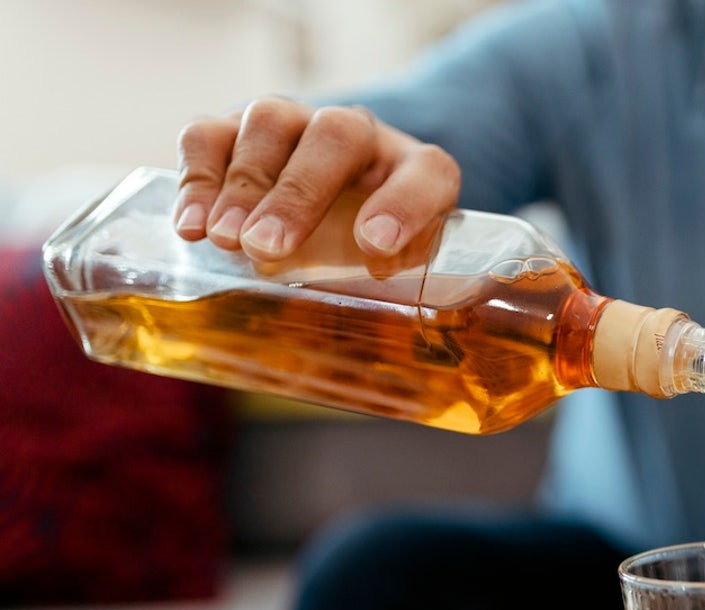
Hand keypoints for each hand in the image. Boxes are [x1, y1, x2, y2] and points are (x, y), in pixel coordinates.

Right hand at [174, 97, 460, 261]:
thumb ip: (395, 280)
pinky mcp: (236, 129)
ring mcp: (295, 122)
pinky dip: (196, 178)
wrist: (330, 206)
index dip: (404, 206)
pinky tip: (190, 227)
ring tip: (226, 238)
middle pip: (336, 136)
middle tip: (268, 247)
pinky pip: (210, 134)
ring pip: (270, 122)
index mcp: (415, 170)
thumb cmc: (369, 245)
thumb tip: (369, 305)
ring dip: (244, 184)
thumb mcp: (396, 265)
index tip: (375, 246)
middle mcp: (357, 133)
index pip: (426, 174)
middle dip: (299, 194)